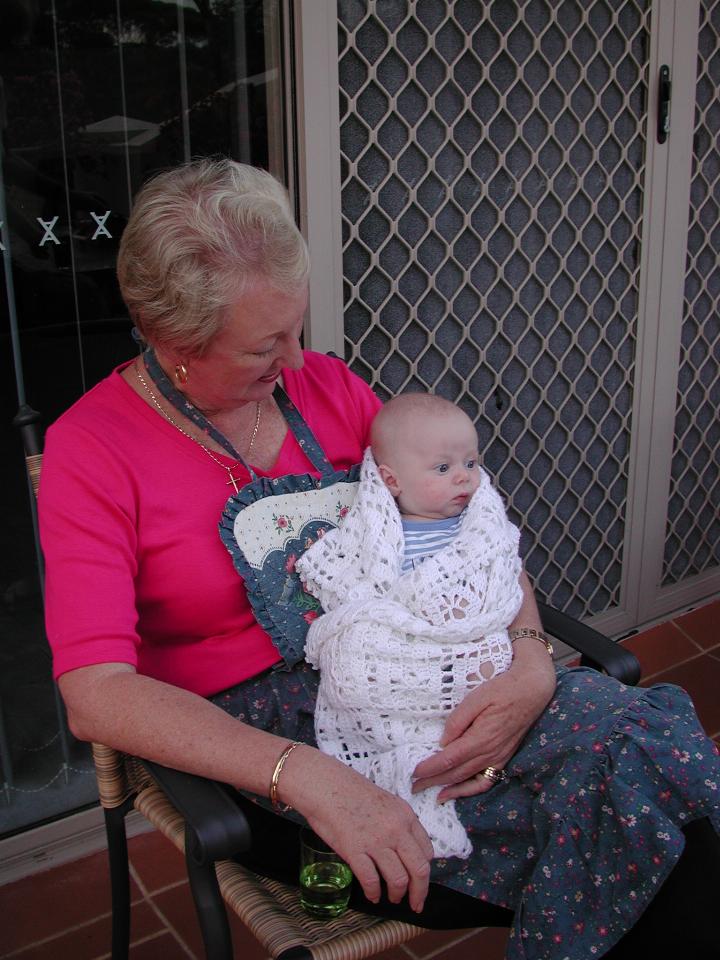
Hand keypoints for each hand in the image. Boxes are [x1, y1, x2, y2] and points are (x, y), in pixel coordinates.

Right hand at [290, 751, 434, 912]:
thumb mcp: (385, 802)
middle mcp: (396, 829)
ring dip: (397, 894)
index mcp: (405, 815)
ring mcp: (376, 841)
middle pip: (419, 870)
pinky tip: (372, 896)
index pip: (426, 851)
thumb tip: (403, 848)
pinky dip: (374, 893)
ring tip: (392, 898)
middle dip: (419, 892)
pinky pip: (371, 881)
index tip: (420, 880)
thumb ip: (398, 823)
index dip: (425, 871)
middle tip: (415, 903)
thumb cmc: (350, 791)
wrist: (325, 785)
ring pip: (398, 879)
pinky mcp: (355, 851)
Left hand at [411, 664, 554, 801]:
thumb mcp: (476, 698)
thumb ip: (458, 720)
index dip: (430, 768)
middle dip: (433, 781)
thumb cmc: (502, 690)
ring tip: (432, 793)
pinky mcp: (503, 758)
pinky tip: (458, 791)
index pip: (450, 758)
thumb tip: (443, 741)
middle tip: (414, 786)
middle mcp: (490, 753)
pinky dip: (470, 790)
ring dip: (449, 788)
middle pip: (456, 773)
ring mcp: (498, 758)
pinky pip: (486, 781)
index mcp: (481, 737)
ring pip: (469, 780)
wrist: (531, 691)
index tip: (414, 772)